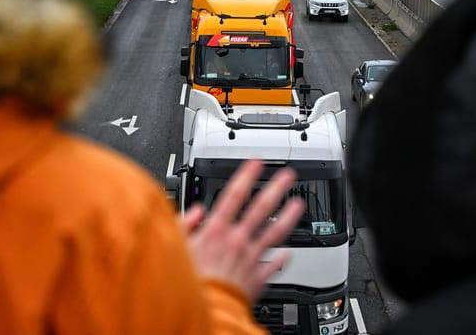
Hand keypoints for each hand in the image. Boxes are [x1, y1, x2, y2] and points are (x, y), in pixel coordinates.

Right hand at [180, 160, 303, 302]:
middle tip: (288, 176)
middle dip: (275, 189)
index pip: (234, 196)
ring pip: (274, 233)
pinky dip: (282, 259)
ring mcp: (250, 259)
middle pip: (260, 209)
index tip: (257, 164)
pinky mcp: (257, 279)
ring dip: (288, 217)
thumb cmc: (187, 283)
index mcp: (215, 231)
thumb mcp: (176, 248)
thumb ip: (184, 225)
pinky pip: (274, 266)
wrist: (204, 311)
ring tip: (299, 205)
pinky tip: (288, 253)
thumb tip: (194, 211)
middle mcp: (236, 241)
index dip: (246, 177)